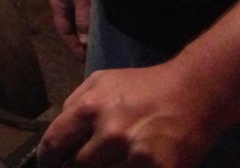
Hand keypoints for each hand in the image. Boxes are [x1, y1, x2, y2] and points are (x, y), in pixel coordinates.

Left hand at [36, 63, 215, 167]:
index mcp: (90, 108)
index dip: (46, 159)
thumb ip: (74, 103)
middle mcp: (110, 133)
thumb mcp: (101, 81)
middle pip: (75, 167)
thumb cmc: (143, 86)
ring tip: (103, 162)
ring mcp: (135, 155)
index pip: (54, 143)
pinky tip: (124, 166)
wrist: (193, 94)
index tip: (47, 164)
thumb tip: (57, 132)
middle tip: (76, 165)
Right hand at [50, 0, 92, 60]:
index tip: (83, 58)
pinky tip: (99, 28)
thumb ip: (83, 21)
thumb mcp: (82, 0)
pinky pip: (85, 14)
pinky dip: (90, 23)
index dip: (72, 45)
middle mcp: (64, 3)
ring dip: (85, 32)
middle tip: (91, 53)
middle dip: (79, 40)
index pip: (63, 31)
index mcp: (58, 4)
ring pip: (78, 20)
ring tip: (96, 44)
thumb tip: (84, 43)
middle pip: (70, 27)